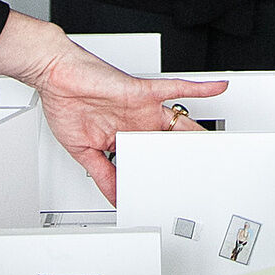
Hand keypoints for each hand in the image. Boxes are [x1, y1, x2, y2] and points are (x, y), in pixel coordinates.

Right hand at [20, 30, 228, 203]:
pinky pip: (177, 88)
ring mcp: (142, 108)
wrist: (55, 77)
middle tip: (204, 171)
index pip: (148, 158)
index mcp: (122, 136)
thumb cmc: (65, 104)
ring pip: (178, 119)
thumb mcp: (83, 152)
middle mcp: (136, 122)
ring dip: (197, 132)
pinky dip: (198, 88)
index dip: (159, 172)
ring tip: (219, 145)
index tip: (171, 189)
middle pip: (169, 141)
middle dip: (186, 156)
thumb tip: (114, 197)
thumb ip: (102, 175)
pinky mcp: (143, 92)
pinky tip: (218, 88)